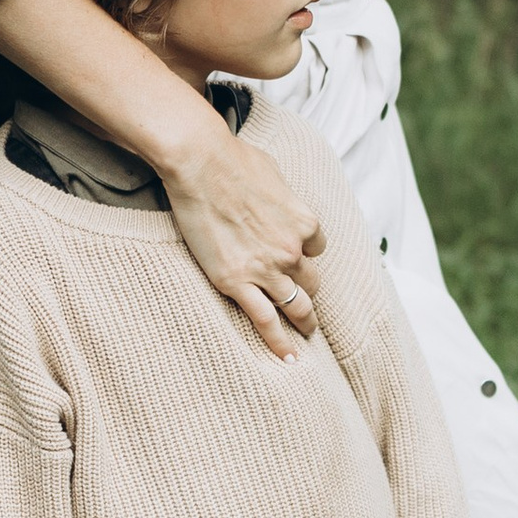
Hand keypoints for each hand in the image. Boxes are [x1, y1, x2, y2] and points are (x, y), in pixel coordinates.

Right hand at [159, 123, 325, 362]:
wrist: (201, 164)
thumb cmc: (233, 159)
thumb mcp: (273, 173)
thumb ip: (281, 196)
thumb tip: (274, 197)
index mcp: (305, 223)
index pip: (316, 248)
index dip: (304, 251)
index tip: (294, 255)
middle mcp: (292, 251)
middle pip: (311, 281)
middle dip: (308, 290)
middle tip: (308, 305)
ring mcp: (266, 270)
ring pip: (297, 306)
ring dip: (304, 321)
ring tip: (306, 336)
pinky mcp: (236, 283)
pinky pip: (265, 321)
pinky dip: (279, 342)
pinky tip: (288, 358)